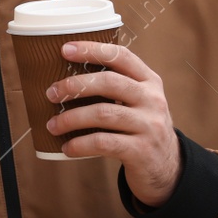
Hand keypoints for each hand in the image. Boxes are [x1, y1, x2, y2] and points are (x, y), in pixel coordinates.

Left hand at [45, 41, 181, 206]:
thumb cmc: (139, 128)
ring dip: (71, 118)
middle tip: (51, 93)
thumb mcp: (138, 102)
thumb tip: (62, 77)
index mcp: (149, 81)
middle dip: (74, 85)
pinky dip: (80, 144)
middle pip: (109, 82)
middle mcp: (152, 99)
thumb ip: (114, 86)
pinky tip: (67, 147)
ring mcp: (149, 125)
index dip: (92, 50)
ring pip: (103, 113)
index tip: (64, 49)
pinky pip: (103, 142)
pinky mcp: (141, 150)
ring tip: (52, 125)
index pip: (121, 56)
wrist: (167, 167)